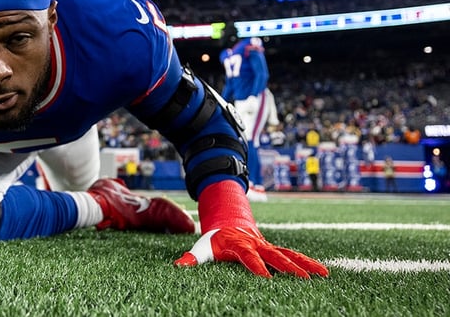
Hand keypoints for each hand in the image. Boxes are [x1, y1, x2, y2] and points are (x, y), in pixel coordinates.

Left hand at [174, 226, 328, 278]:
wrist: (229, 222)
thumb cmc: (215, 239)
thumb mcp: (202, 247)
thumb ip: (193, 257)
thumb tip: (179, 266)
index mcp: (239, 244)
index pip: (249, 257)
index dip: (257, 267)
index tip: (266, 278)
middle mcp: (257, 244)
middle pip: (275, 256)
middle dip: (289, 267)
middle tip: (303, 279)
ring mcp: (269, 246)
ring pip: (290, 254)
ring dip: (306, 263)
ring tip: (323, 275)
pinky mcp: (276, 249)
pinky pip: (294, 255)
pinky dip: (308, 262)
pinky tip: (323, 273)